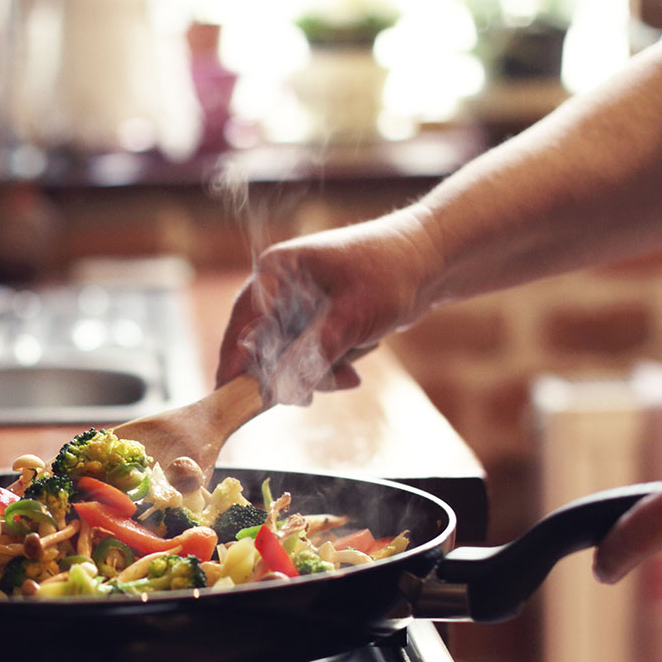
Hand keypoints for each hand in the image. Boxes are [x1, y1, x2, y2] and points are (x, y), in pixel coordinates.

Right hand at [216, 214, 438, 405]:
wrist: (432, 261)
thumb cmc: (390, 274)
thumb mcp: (349, 319)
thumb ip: (311, 356)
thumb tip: (279, 391)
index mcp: (275, 272)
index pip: (241, 327)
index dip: (235, 366)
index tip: (228, 399)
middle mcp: (279, 286)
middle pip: (263, 348)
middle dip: (291, 374)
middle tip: (311, 397)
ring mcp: (297, 303)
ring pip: (288, 357)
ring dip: (317, 373)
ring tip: (351, 373)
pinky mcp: (316, 318)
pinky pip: (308, 355)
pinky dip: (328, 366)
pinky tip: (354, 367)